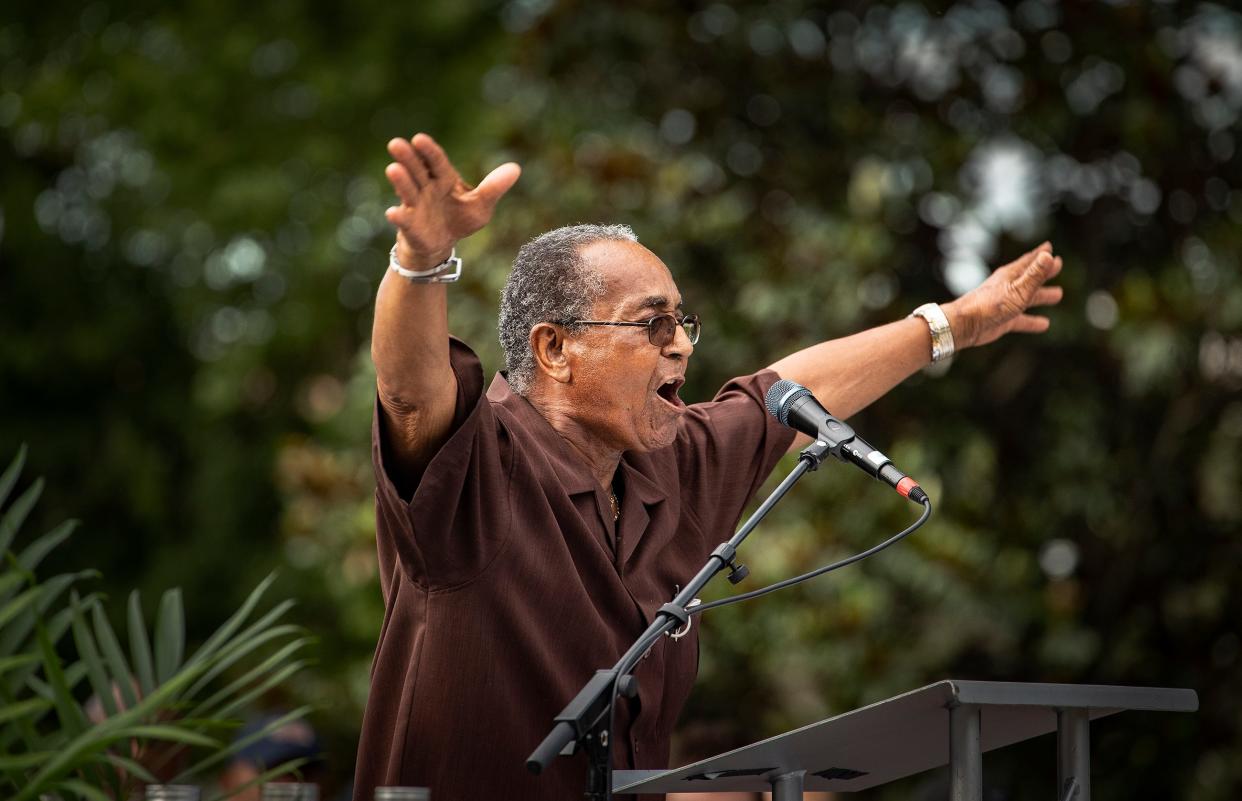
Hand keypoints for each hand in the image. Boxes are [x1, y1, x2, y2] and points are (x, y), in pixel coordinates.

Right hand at [383, 133, 520, 269]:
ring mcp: (415, 205)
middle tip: (396, 144)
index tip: (419, 139)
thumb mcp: (481, 205)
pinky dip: (398, 216)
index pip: (436, 161)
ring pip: (407, 190)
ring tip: (393, 169)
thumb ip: (493, 188)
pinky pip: (403, 220)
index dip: (428, 151)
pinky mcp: (410, 226)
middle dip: (407, 158)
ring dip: (400, 181)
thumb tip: (516, 168)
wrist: (442, 244)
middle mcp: (426, 188)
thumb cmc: (460, 219)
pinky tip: (393, 213)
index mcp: (443, 178)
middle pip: (416, 170)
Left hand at [944, 242, 1063, 349]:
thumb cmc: (989, 305)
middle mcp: (1007, 288)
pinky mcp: (1003, 321)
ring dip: (1041, 296)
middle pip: (1029, 278)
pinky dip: (1032, 321)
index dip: (1040, 255)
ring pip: (1028, 299)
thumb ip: (1034, 275)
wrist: (965, 325)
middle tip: (1058, 266)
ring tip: (1057, 295)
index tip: (1049, 247)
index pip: (1028, 261)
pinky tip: (1044, 325)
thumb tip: (1048, 255)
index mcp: (1010, 276)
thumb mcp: (1017, 290)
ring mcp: (1005, 305)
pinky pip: (1022, 321)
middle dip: (1043, 273)